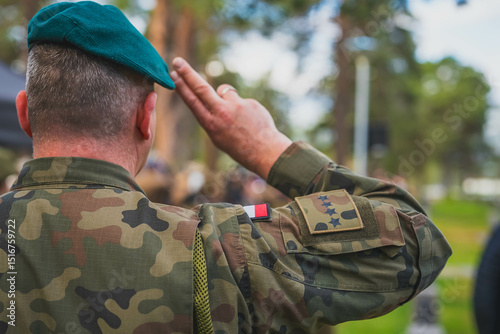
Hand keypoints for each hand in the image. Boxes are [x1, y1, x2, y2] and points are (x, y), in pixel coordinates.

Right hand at [170, 57, 291, 179]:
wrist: (264, 151)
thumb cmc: (238, 146)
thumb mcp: (217, 136)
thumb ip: (211, 116)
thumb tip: (211, 96)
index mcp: (211, 124)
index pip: (192, 101)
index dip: (181, 87)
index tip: (173, 75)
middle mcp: (221, 113)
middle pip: (201, 87)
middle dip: (188, 73)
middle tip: (178, 61)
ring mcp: (236, 106)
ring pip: (224, 91)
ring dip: (226, 98)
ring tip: (237, 116)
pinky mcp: (249, 102)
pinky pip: (241, 100)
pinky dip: (243, 108)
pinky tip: (250, 120)